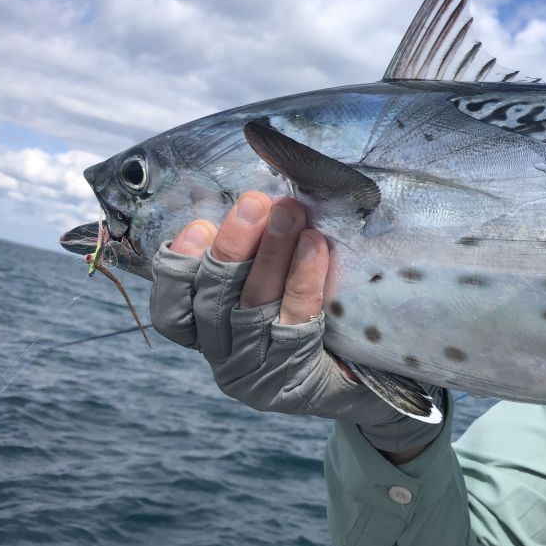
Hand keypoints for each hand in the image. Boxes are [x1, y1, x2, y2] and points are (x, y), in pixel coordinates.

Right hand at [148, 191, 443, 455]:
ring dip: (270, 257)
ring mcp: (253, 375)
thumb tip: (265, 160)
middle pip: (212, 298)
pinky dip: (303, 283)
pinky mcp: (291, 385)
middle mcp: (222, 355)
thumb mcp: (286, 267)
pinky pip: (294, 325)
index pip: (172, 305)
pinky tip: (316, 249)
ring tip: (291, 214)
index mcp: (207, 329)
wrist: (374, 371)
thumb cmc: (324, 309)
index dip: (179, 266)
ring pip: (250, 310)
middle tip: (258, 202)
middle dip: (234, 245)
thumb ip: (265, 232)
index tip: (199, 225)